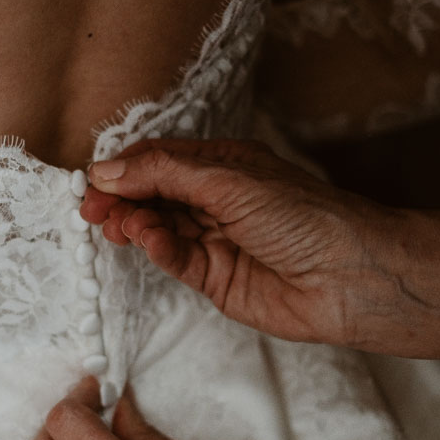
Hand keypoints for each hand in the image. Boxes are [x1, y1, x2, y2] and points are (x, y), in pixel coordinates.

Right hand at [83, 138, 439, 356]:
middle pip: (153, 195)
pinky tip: (148, 240)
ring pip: (159, 229)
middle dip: (120, 198)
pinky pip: (175, 261)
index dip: (125, 168)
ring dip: (134, 224)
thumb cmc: (306, 216)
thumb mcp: (230, 180)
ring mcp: (217, 240)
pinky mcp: (217, 278)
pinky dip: (156, 250)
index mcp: (226, 165)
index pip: (161, 160)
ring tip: (116, 224)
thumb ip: (166, 174)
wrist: (349, 275)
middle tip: (91, 207)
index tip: (92, 178)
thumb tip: (109, 169)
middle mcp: (219, 200)